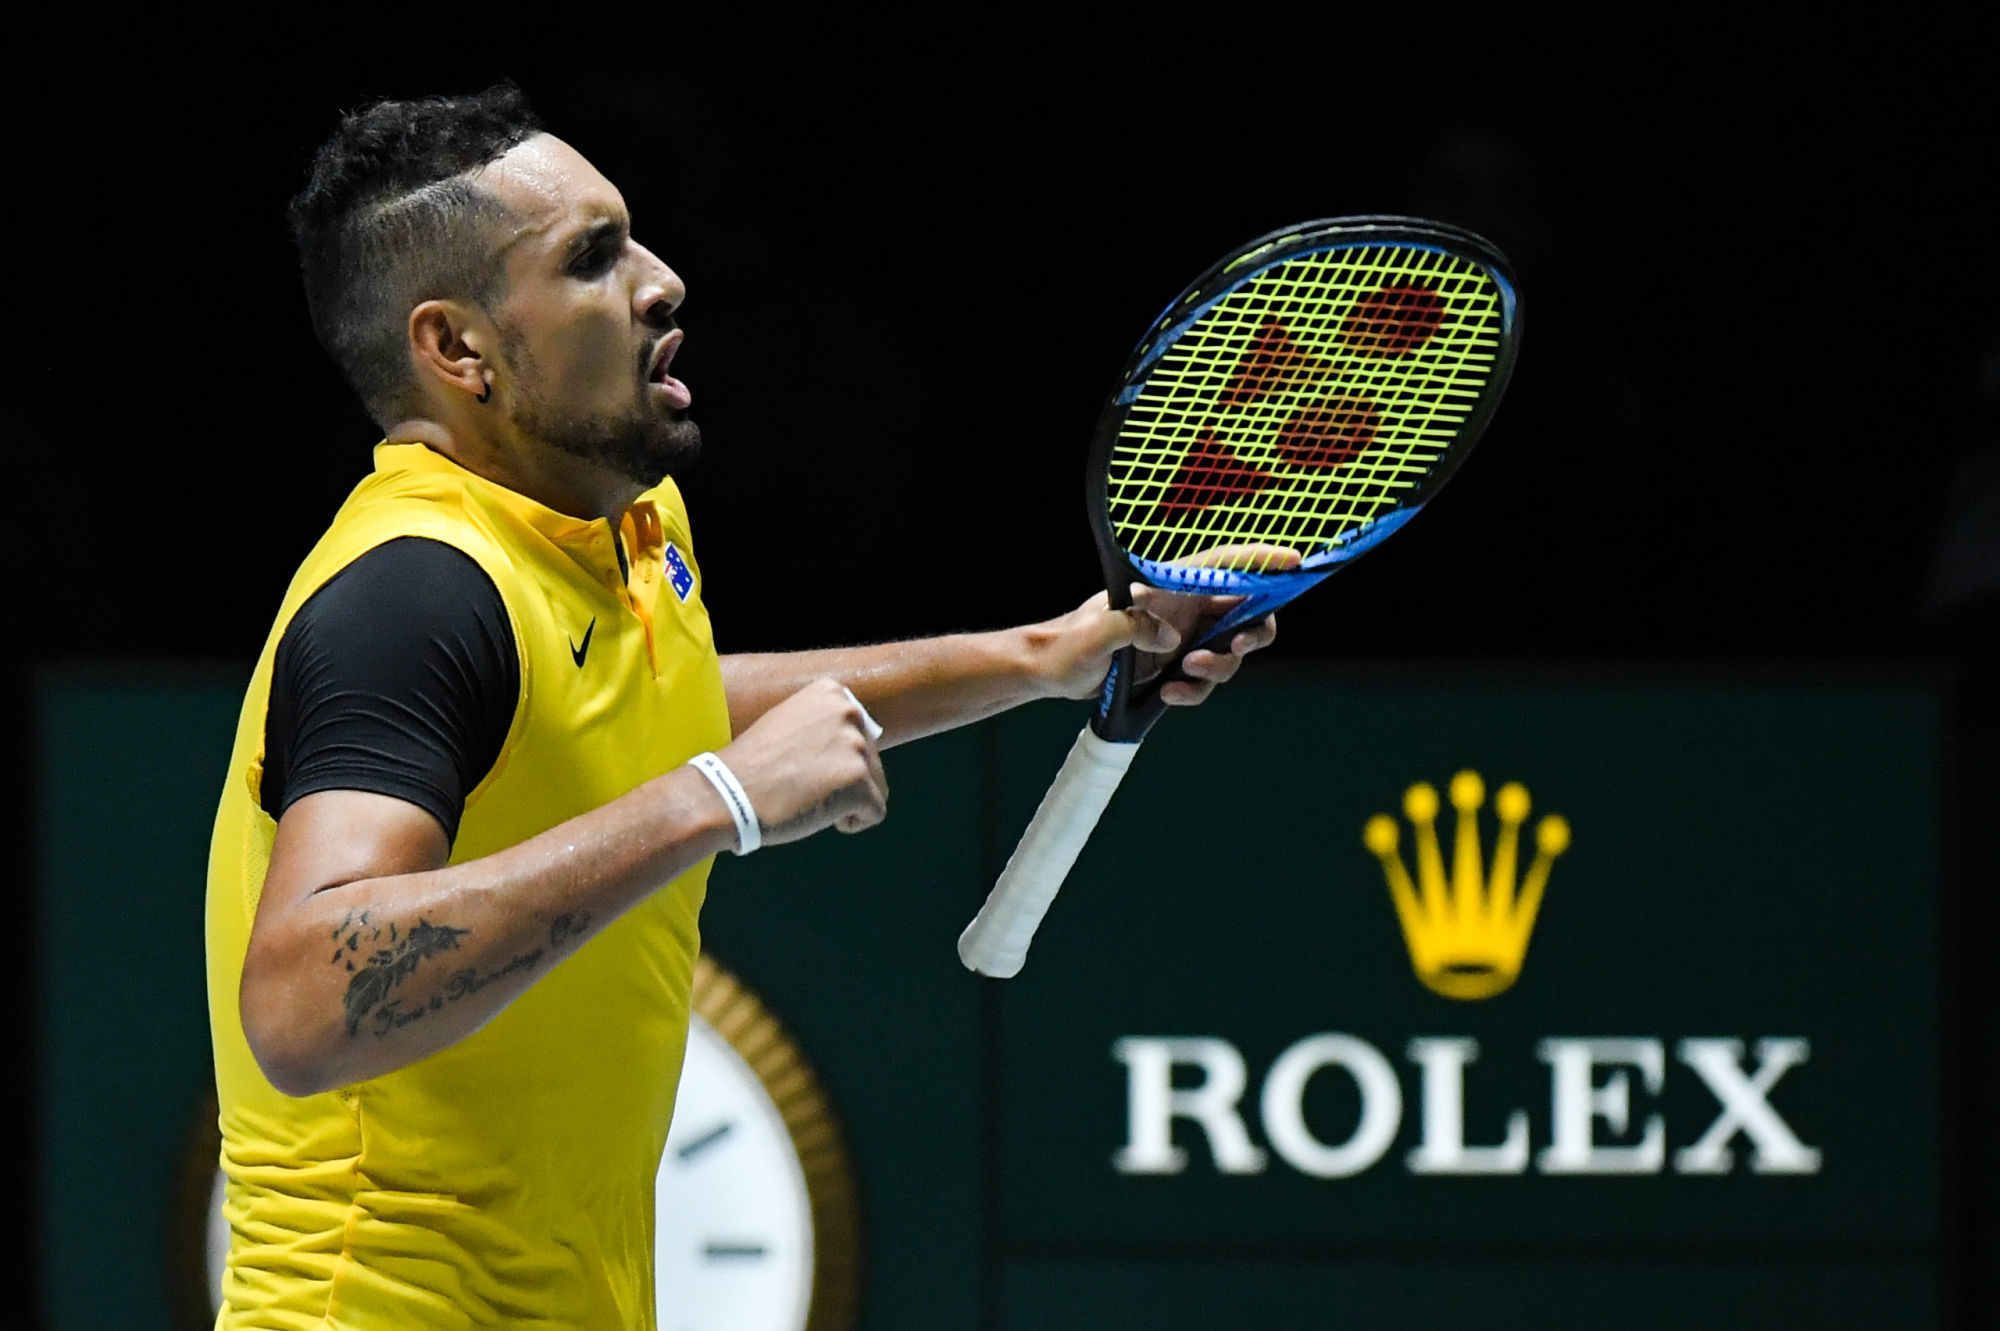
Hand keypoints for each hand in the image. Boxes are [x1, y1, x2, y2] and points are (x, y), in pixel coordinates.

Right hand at [716, 678, 887, 843]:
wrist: (727, 794)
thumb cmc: (752, 767)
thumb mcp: (789, 724)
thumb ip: (824, 725)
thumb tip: (858, 740)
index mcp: (831, 693)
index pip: (860, 735)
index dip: (835, 760)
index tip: (802, 767)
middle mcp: (848, 712)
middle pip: (871, 761)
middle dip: (843, 781)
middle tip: (801, 787)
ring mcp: (855, 745)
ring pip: (875, 787)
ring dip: (846, 801)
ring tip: (808, 800)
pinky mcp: (858, 780)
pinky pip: (875, 812)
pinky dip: (852, 822)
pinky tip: (819, 817)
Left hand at [1040, 544, 1297, 706]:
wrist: (1053, 673)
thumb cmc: (1069, 642)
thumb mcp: (1097, 632)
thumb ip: (1134, 626)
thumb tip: (1172, 637)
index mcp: (1169, 587)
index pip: (1224, 565)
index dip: (1261, 560)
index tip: (1294, 563)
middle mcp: (1183, 608)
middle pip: (1245, 610)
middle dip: (1254, 631)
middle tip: (1239, 645)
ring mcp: (1182, 637)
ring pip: (1230, 652)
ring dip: (1218, 669)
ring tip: (1182, 678)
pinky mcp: (1175, 666)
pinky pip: (1206, 680)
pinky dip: (1196, 691)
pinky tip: (1170, 695)